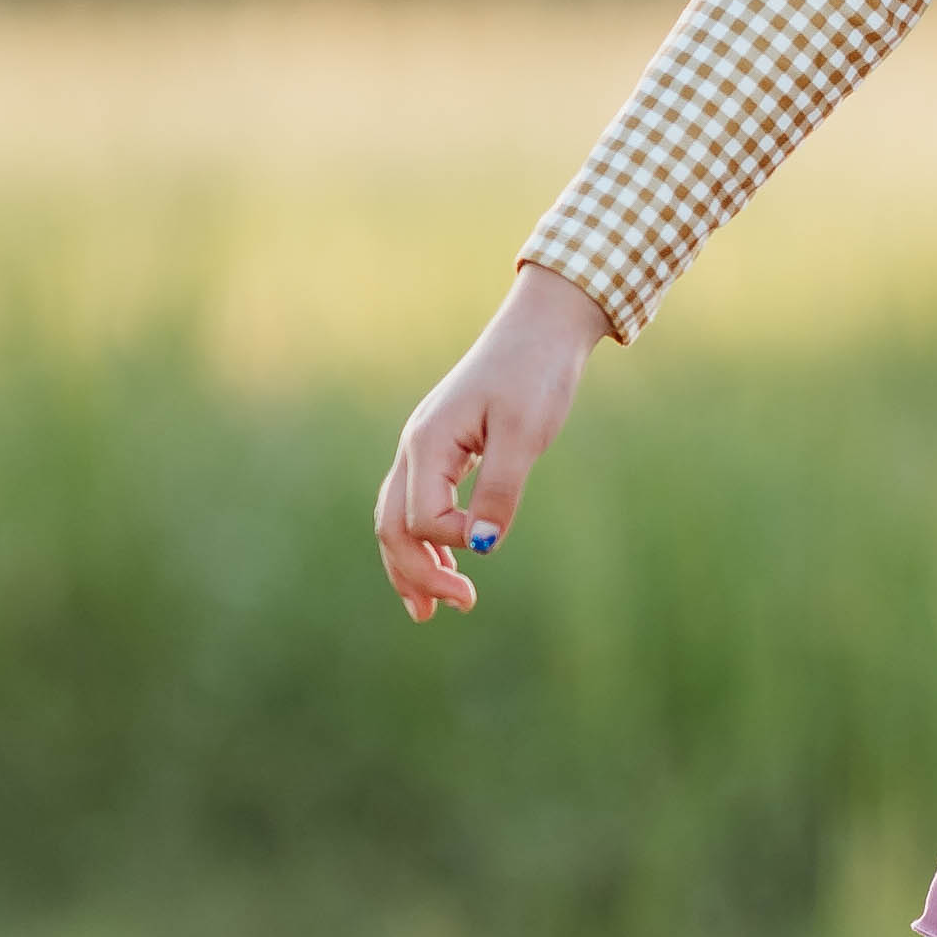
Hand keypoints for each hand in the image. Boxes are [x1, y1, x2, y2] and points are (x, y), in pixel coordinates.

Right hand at [373, 266, 611, 621]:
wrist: (543, 326)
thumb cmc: (536, 373)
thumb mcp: (524, 433)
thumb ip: (500, 489)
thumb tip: (481, 547)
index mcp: (429, 442)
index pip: (421, 518)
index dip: (451, 542)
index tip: (490, 541)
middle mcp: (416, 446)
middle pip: (392, 526)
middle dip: (415, 574)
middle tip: (455, 609)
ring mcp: (426, 447)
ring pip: (398, 517)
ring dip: (412, 565)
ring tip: (432, 609)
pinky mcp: (445, 448)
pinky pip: (419, 502)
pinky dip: (426, 540)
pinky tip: (448, 565)